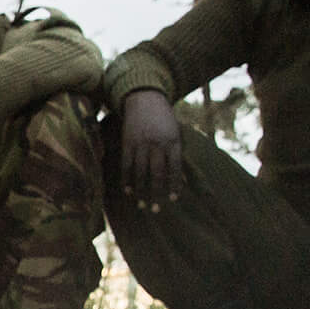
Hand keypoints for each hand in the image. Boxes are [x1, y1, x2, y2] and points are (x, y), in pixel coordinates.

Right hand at [118, 88, 184, 209]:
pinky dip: (127, 179)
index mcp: (172, 141)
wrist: (144, 98)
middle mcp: (157, 143)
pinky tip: (128, 191)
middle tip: (156, 210)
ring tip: (142, 205)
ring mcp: (140, 143)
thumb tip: (183, 179)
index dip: (174, 184)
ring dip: (141, 191)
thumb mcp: (176, 132)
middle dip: (156, 193)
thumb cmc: (164, 119)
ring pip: (140, 172)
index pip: (175, 168)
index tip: (173, 200)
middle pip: (157, 173)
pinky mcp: (127, 143)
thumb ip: (177, 153)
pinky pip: (126, 165)